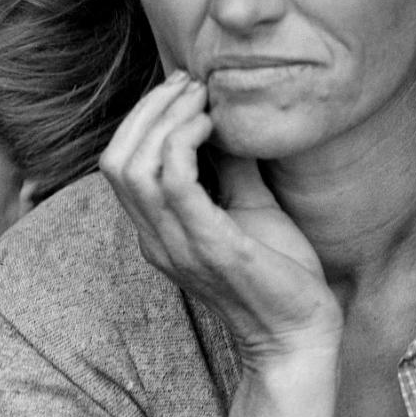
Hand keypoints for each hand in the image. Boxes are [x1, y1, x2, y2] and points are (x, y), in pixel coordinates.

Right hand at [100, 72, 342, 363]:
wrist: (300, 332)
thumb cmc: (276, 271)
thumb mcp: (249, 205)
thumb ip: (230, 166)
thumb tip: (229, 116)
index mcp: (159, 230)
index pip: (118, 164)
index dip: (142, 117)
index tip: (183, 87)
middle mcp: (156, 239)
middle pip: (116, 160)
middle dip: (148, 109)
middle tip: (190, 83)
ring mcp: (177, 245)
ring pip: (134, 168)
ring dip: (165, 119)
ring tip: (201, 98)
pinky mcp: (209, 246)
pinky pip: (175, 184)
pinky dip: (184, 143)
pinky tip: (213, 126)